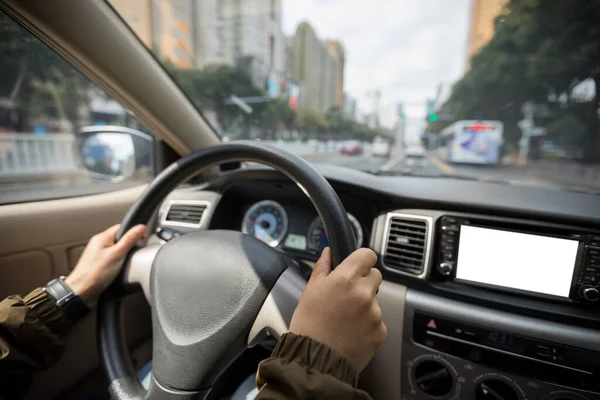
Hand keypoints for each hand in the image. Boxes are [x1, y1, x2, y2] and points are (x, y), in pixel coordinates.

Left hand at [65, 224, 146, 304]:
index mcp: (102, 237)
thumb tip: (141, 227)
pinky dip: (117, 260)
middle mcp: (98, 243)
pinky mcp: (97, 262)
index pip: (122, 227)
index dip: (134, 232)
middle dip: (129, 244)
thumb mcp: (117, 255)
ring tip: (124, 262)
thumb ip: (130, 240)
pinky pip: (111, 256)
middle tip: (132, 253)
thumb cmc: (95, 274)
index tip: (142, 240)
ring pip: (116, 247)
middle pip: (119, 237)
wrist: (81, 290)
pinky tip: (117, 268)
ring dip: (123, 253)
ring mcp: (97, 252)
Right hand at [289, 247, 385, 371]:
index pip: (367, 255)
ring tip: (345, 318)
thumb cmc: (309, 326)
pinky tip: (351, 330)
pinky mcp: (381, 330)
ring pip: (376, 299)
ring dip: (365, 303)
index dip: (361, 260)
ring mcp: (375, 312)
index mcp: (346, 278)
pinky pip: (377, 319)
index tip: (355, 266)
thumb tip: (328, 252)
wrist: (316, 361)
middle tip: (346, 295)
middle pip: (375, 275)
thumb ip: (322, 268)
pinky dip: (368, 323)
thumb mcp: (310, 291)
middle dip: (364, 281)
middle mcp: (364, 293)